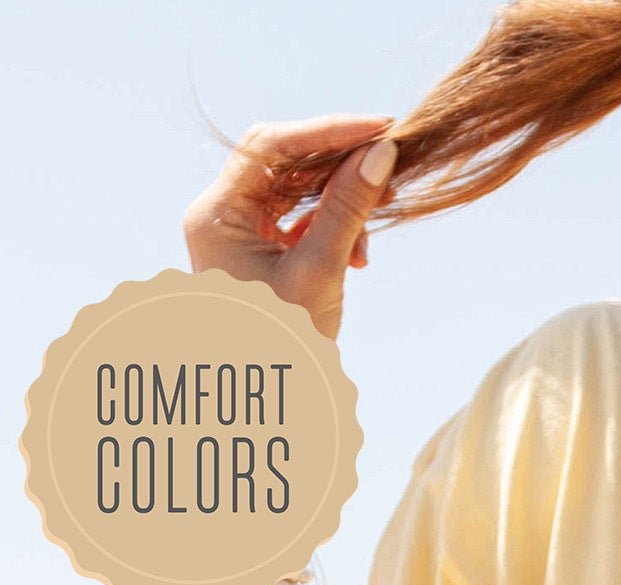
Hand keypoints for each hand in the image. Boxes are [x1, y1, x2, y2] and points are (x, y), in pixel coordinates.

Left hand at [182, 114, 398, 340]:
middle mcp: (221, 214)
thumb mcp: (320, 273)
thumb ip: (348, 211)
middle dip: (338, 163)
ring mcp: (240, 232)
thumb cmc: (285, 348)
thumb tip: (381, 155)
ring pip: (297, 189)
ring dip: (342, 200)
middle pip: (284, 161)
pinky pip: (300, 218)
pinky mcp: (262, 251)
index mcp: (216, 214)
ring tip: (375, 226)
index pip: (271, 146)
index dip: (328, 131)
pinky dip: (334, 225)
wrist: (270, 403)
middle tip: (388, 163)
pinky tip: (358, 253)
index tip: (380, 129)